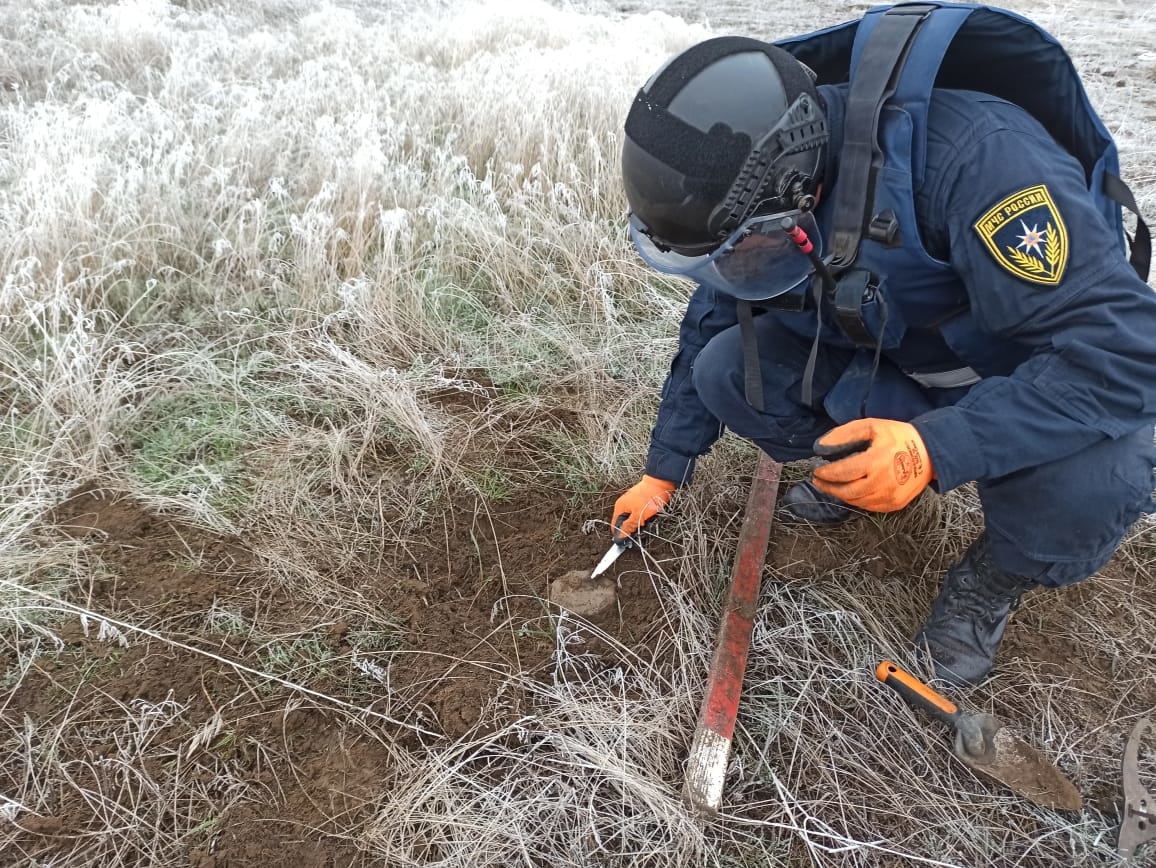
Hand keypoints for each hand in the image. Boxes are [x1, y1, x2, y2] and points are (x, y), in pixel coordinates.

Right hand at [610, 475, 675, 540]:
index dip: (620, 535)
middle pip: (625, 523)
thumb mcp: (638, 516)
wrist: (661, 482)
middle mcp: (624, 505)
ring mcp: (633, 503)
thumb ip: (628, 527)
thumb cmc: (649, 496)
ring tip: (649, 520)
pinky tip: (652, 516)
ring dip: (641, 523)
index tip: (628, 541)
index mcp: (620, 507)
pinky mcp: (641, 502)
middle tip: (642, 529)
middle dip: (633, 528)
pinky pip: (641, 514)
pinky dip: (646, 517)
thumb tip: (620, 537)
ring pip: (634, 519)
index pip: (615, 526)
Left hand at [810, 418, 933, 511]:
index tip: (816, 470)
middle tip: (819, 480)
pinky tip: (851, 490)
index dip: (825, 473)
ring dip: (841, 494)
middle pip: (846, 492)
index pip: (842, 473)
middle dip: (829, 487)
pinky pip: (868, 507)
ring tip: (832, 485)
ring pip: (856, 502)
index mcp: (875, 462)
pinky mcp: (895, 505)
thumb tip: (821, 446)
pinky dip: (856, 500)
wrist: (931, 452)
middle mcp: (882, 483)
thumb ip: (844, 434)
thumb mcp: (871, 426)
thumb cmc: (898, 436)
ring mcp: (889, 497)